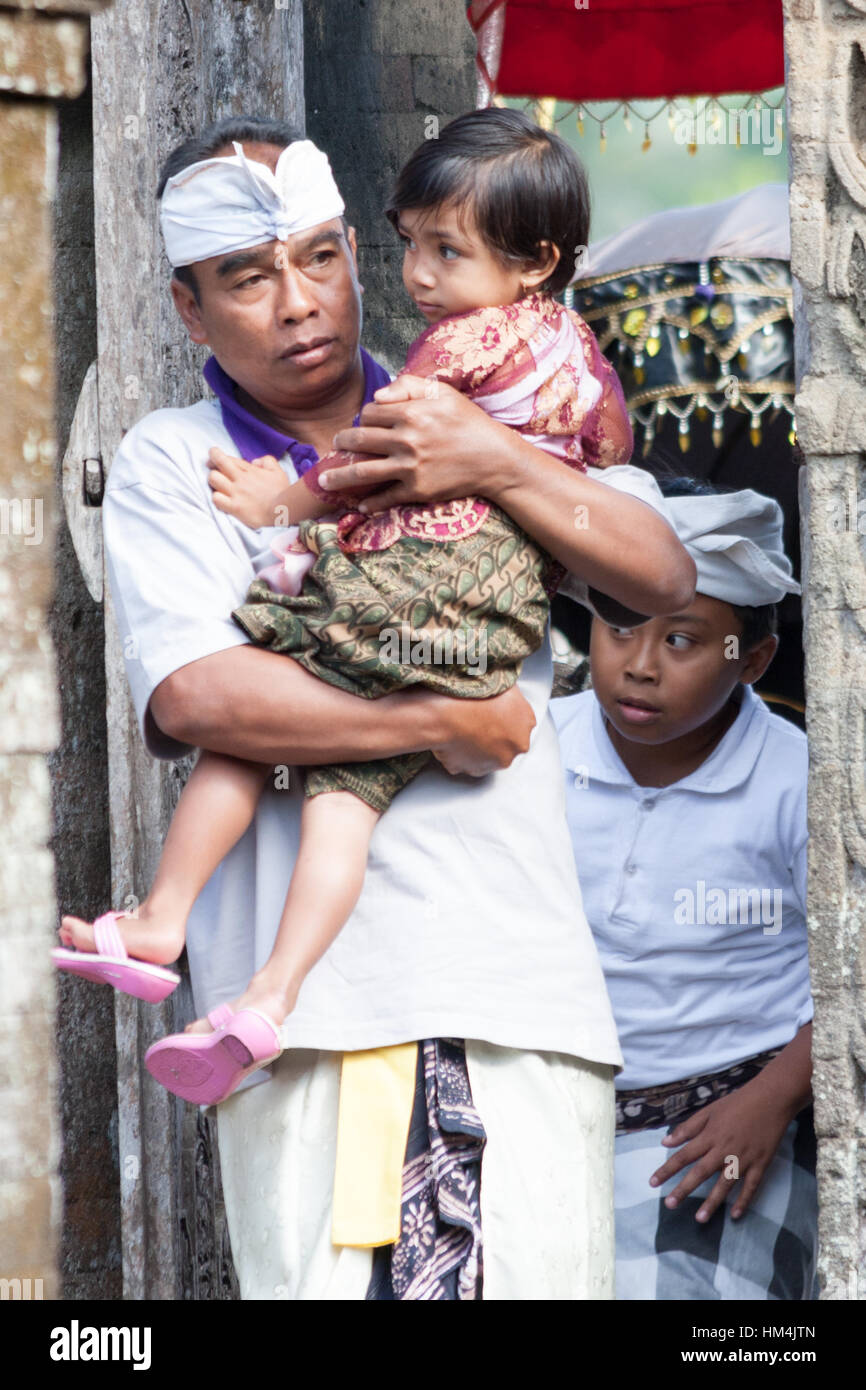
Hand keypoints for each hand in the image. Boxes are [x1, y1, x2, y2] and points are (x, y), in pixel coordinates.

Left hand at [208, 447, 290, 528]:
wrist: (283, 511)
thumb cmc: (282, 492)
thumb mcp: (278, 471)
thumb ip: (267, 461)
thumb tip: (255, 462)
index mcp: (249, 470)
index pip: (227, 458)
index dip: (216, 455)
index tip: (214, 456)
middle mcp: (240, 479)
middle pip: (217, 464)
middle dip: (210, 462)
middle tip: (210, 466)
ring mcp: (236, 493)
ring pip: (213, 479)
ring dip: (213, 481)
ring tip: (217, 485)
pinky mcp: (234, 508)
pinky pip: (216, 499)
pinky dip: (216, 498)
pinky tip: (221, 500)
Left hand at [323, 375, 513, 510]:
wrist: (494, 459)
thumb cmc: (468, 422)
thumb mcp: (444, 393)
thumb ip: (409, 385)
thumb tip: (378, 396)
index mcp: (411, 412)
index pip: (370, 413)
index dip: (365, 416)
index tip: (367, 422)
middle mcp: (407, 439)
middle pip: (359, 440)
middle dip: (343, 442)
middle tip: (336, 444)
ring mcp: (410, 467)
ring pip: (362, 472)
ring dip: (339, 477)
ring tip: (325, 481)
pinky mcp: (416, 490)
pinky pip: (385, 497)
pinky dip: (370, 503)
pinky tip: (359, 505)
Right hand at [430, 685, 535, 775]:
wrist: (445, 715)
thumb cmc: (470, 695)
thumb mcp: (500, 682)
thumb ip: (511, 694)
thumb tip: (508, 693)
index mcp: (526, 722)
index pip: (521, 720)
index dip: (505, 715)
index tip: (491, 711)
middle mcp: (516, 746)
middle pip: (508, 741)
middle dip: (494, 734)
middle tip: (476, 720)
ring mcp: (496, 762)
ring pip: (489, 755)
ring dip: (479, 746)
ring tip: (462, 729)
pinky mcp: (475, 771)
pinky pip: (469, 763)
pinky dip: (462, 755)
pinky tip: (454, 740)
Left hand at [649, 1079, 795, 1222]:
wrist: (771, 1099)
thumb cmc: (737, 1103)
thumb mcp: (709, 1110)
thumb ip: (688, 1128)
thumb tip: (666, 1142)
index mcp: (710, 1136)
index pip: (684, 1155)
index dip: (667, 1169)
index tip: (653, 1182)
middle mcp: (724, 1150)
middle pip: (701, 1172)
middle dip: (684, 1189)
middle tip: (670, 1205)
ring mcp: (743, 1159)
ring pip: (725, 1184)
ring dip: (712, 1202)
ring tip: (699, 1218)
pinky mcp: (760, 1164)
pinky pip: (751, 1186)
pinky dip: (744, 1201)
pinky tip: (735, 1215)